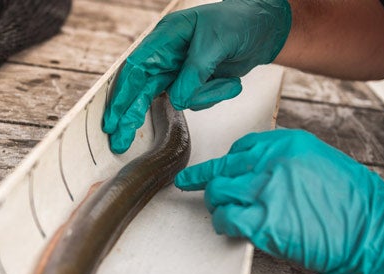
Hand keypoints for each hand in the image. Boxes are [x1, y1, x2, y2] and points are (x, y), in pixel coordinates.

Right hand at [103, 0, 291, 153]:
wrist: (268, 27)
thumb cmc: (240, 21)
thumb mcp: (216, 43)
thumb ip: (193, 73)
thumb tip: (176, 98)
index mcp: (165, 38)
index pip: (136, 69)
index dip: (122, 95)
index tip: (115, 120)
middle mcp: (167, 55)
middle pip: (141, 90)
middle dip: (131, 115)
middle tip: (120, 141)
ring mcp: (181, 71)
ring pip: (175, 99)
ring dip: (201, 97)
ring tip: (226, 82)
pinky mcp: (196, 82)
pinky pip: (195, 102)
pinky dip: (214, 96)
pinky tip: (230, 81)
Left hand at [175, 129, 383, 273]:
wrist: (376, 231)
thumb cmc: (357, 203)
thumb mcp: (321, 163)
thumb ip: (287, 163)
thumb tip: (260, 172)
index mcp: (288, 144)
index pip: (242, 148)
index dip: (228, 162)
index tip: (220, 168)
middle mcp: (272, 163)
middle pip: (223, 169)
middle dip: (209, 180)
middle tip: (191, 184)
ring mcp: (264, 192)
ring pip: (218, 193)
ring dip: (216, 203)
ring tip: (220, 211)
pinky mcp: (261, 222)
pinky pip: (225, 218)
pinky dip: (222, 223)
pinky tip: (228, 227)